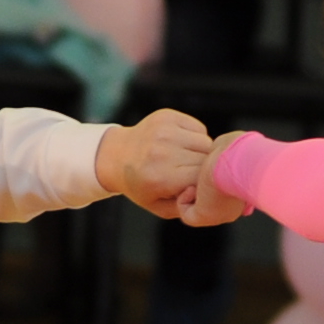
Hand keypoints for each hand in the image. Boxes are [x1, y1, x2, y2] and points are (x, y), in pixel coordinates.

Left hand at [100, 109, 219, 220]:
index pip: (202, 179)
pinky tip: (180, 144)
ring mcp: (164, 131)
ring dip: (201, 152)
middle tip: (190, 173)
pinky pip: (199, 128)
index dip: (204, 184)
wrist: (116, 156)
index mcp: (160, 178)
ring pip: (206, 142)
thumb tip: (207, 193)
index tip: (196, 186)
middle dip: (204, 168)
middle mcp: (162, 152)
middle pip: (207, 159)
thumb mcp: (160, 207)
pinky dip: (195, 137)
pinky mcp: (167, 116)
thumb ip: (186, 207)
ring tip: (184, 158)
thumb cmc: (141, 185)